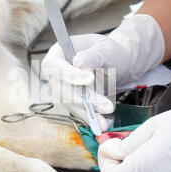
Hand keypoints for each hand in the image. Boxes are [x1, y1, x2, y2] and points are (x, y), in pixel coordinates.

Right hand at [41, 14, 163, 129]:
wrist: (116, 64)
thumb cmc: (107, 51)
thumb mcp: (103, 48)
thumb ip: (91, 55)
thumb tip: (78, 63)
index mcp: (58, 53)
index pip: (54, 66)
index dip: (69, 74)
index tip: (90, 79)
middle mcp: (56, 74)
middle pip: (61, 89)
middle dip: (82, 99)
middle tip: (106, 105)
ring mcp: (63, 89)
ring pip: (70, 104)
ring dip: (88, 112)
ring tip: (106, 118)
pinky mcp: (74, 102)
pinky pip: (79, 111)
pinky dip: (90, 118)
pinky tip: (102, 123)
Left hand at [98, 104, 170, 171]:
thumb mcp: (154, 126)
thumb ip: (128, 143)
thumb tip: (111, 150)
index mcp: (145, 170)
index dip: (106, 164)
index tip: (110, 149)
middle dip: (119, 165)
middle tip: (123, 145)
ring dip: (134, 171)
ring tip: (145, 149)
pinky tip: (159, 158)